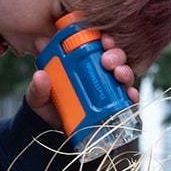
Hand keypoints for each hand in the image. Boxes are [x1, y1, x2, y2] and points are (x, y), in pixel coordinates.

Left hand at [25, 35, 139, 129]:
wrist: (50, 132)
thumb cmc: (45, 106)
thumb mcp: (37, 95)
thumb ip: (38, 88)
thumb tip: (40, 76)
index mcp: (80, 63)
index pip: (96, 45)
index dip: (103, 39)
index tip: (103, 39)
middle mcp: (97, 74)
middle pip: (114, 58)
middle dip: (116, 55)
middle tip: (107, 60)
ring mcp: (106, 90)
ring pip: (123, 76)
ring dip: (125, 72)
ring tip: (119, 74)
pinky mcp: (113, 109)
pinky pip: (128, 101)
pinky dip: (132, 97)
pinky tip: (131, 95)